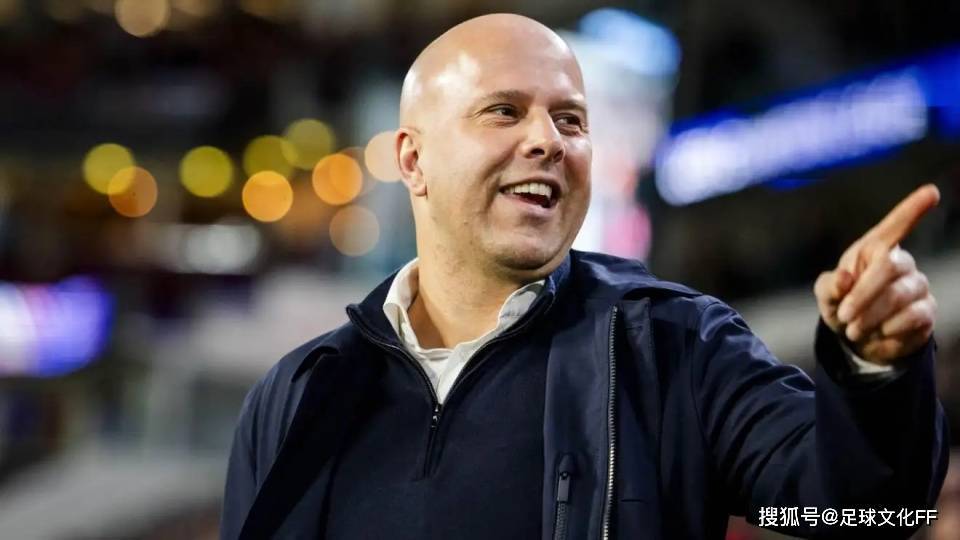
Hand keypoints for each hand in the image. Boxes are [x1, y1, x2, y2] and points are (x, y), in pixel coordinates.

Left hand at [814, 184, 939, 364]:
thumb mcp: (827, 294)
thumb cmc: (842, 305)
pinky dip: (888, 329)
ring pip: (898, 295)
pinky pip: (912, 316)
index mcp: (874, 250)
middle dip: (863, 293)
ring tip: (853, 329)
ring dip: (870, 316)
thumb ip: (830, 284)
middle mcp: (901, 263)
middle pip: (890, 266)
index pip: (895, 226)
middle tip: (844, 316)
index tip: (931, 191)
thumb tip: (845, 278)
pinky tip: (879, 332)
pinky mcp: (927, 311)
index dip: (912, 209)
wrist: (857, 339)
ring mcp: (918, 286)